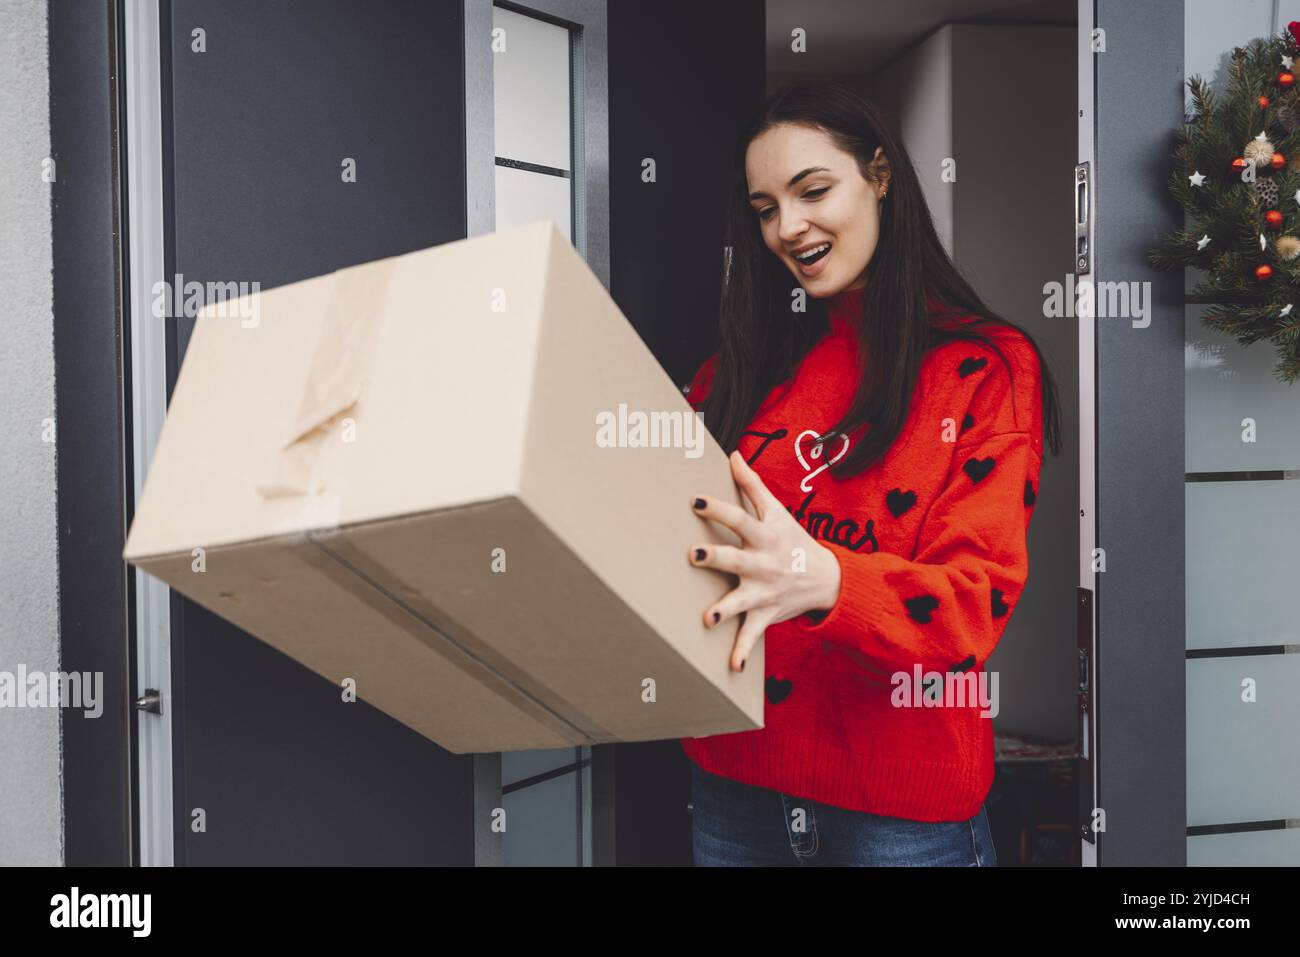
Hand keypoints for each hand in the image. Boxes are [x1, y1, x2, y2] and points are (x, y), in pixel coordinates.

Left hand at [689, 450, 842, 671]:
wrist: (829, 579)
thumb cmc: (795, 539)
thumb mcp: (778, 511)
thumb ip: (752, 484)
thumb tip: (732, 453)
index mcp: (765, 536)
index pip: (740, 518)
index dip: (718, 508)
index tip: (695, 500)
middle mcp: (764, 563)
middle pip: (737, 559)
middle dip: (716, 558)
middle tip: (693, 554)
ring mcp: (765, 591)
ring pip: (742, 602)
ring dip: (726, 610)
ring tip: (708, 618)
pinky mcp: (767, 614)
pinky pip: (753, 635)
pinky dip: (743, 651)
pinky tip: (731, 666)